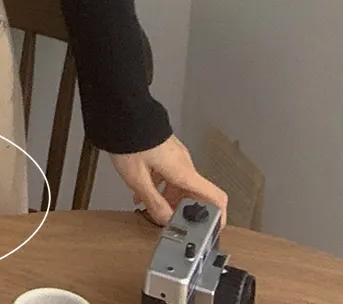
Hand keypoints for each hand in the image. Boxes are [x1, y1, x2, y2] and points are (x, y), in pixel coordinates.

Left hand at [109, 134, 227, 230]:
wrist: (123, 110)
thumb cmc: (131, 140)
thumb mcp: (138, 178)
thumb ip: (154, 202)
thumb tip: (167, 221)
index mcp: (184, 172)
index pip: (216, 198)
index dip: (219, 218)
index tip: (210, 233)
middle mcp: (185, 163)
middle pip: (195, 195)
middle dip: (182, 211)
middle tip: (167, 223)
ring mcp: (176, 155)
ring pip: (180, 185)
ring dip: (168, 199)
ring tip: (147, 206)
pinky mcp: (166, 150)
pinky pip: (171, 174)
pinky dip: (160, 186)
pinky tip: (142, 190)